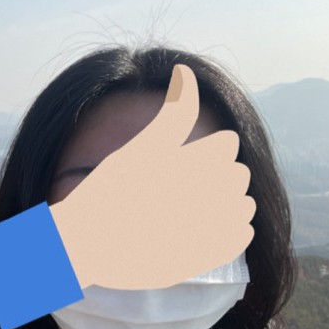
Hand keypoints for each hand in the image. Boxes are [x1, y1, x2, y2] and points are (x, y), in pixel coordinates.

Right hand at [51, 64, 254, 289]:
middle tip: (194, 183)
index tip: (192, 157)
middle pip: (234, 176)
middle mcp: (195, 195)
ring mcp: (200, 228)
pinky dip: (233, 231)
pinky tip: (215, 227)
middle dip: (221, 175)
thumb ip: (171, 115)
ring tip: (203, 205)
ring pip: (240, 207)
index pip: (224, 146)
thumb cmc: (107, 194)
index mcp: (182, 165)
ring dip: (230, 202)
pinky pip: (236, 238)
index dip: (211, 149)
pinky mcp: (201, 256)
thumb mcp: (137, 149)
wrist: (87, 245)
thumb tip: (185, 72)